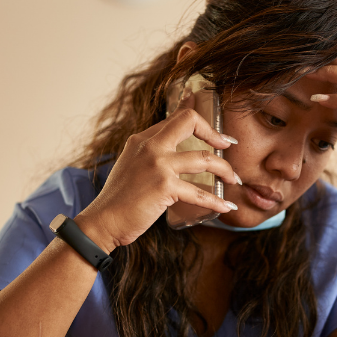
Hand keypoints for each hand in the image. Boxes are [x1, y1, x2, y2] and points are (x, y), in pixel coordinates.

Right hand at [76, 94, 239, 250]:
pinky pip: (200, 193)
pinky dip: (217, 201)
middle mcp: (150, 146)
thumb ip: (150, 156)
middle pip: (189, 122)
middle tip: (228, 145)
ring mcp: (158, 164)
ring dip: (225, 169)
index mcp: (141, 140)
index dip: (197, 116)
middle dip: (215, 133)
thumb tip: (172, 154)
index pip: (174, 118)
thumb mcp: (131, 167)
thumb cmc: (119, 200)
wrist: (103, 220)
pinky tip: (226, 206)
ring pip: (204, 158)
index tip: (213, 126)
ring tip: (233, 179)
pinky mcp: (165, 186)